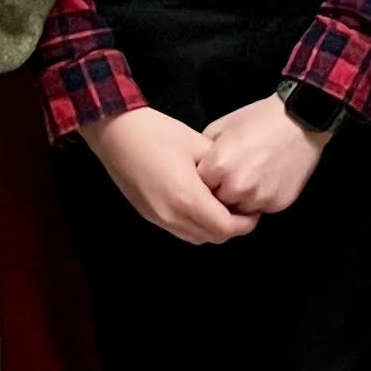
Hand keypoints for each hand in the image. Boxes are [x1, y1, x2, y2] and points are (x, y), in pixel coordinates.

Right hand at [87, 105, 256, 245]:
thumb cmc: (158, 133)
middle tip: (242, 207)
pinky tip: (201, 204)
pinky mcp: (149, 216)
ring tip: (223, 206)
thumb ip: (222, 169)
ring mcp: (158, 218)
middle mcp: (172, 216)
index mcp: (187, 198)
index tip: (254, 208)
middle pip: (212, 237)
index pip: (226, 227)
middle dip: (232, 227)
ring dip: (213, 228)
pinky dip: (196, 225)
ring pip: (196, 237)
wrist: (117, 134)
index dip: (246, 222)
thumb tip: (237, 182)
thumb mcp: (199, 145)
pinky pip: (180, 230)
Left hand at [197, 92, 329, 220]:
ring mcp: (259, 197)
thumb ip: (203, 152)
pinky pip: (261, 208)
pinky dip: (261, 198)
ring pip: (239, 210)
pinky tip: (267, 178)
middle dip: (222, 192)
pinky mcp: (278, 203)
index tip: (214, 173)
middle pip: (217, 203)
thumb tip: (196, 169)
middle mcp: (237, 186)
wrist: (300, 120)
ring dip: (241, 199)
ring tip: (251, 175)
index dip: (206, 180)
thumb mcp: (222, 127)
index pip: (199, 188)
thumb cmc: (260, 119)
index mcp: (219, 166)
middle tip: (234, 174)